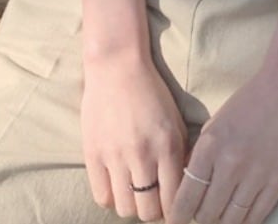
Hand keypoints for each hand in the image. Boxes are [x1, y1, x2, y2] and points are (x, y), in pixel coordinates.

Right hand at [81, 52, 187, 221]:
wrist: (117, 67)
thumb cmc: (151, 92)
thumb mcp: (175, 120)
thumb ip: (181, 154)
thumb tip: (184, 186)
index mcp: (168, 145)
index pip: (175, 200)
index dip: (176, 211)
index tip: (174, 210)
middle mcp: (143, 154)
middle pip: (149, 212)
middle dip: (154, 213)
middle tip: (154, 203)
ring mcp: (116, 156)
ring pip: (125, 209)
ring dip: (133, 206)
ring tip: (135, 194)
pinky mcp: (93, 154)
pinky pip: (102, 196)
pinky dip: (111, 198)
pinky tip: (118, 186)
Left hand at [169, 68, 277, 223]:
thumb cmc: (247, 102)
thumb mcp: (214, 124)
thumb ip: (199, 155)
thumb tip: (185, 186)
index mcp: (209, 146)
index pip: (186, 197)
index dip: (178, 216)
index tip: (176, 221)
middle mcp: (230, 164)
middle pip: (207, 214)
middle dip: (200, 218)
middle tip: (201, 213)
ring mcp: (256, 175)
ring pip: (231, 220)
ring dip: (222, 222)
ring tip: (220, 215)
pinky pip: (256, 216)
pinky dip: (245, 222)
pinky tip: (240, 217)